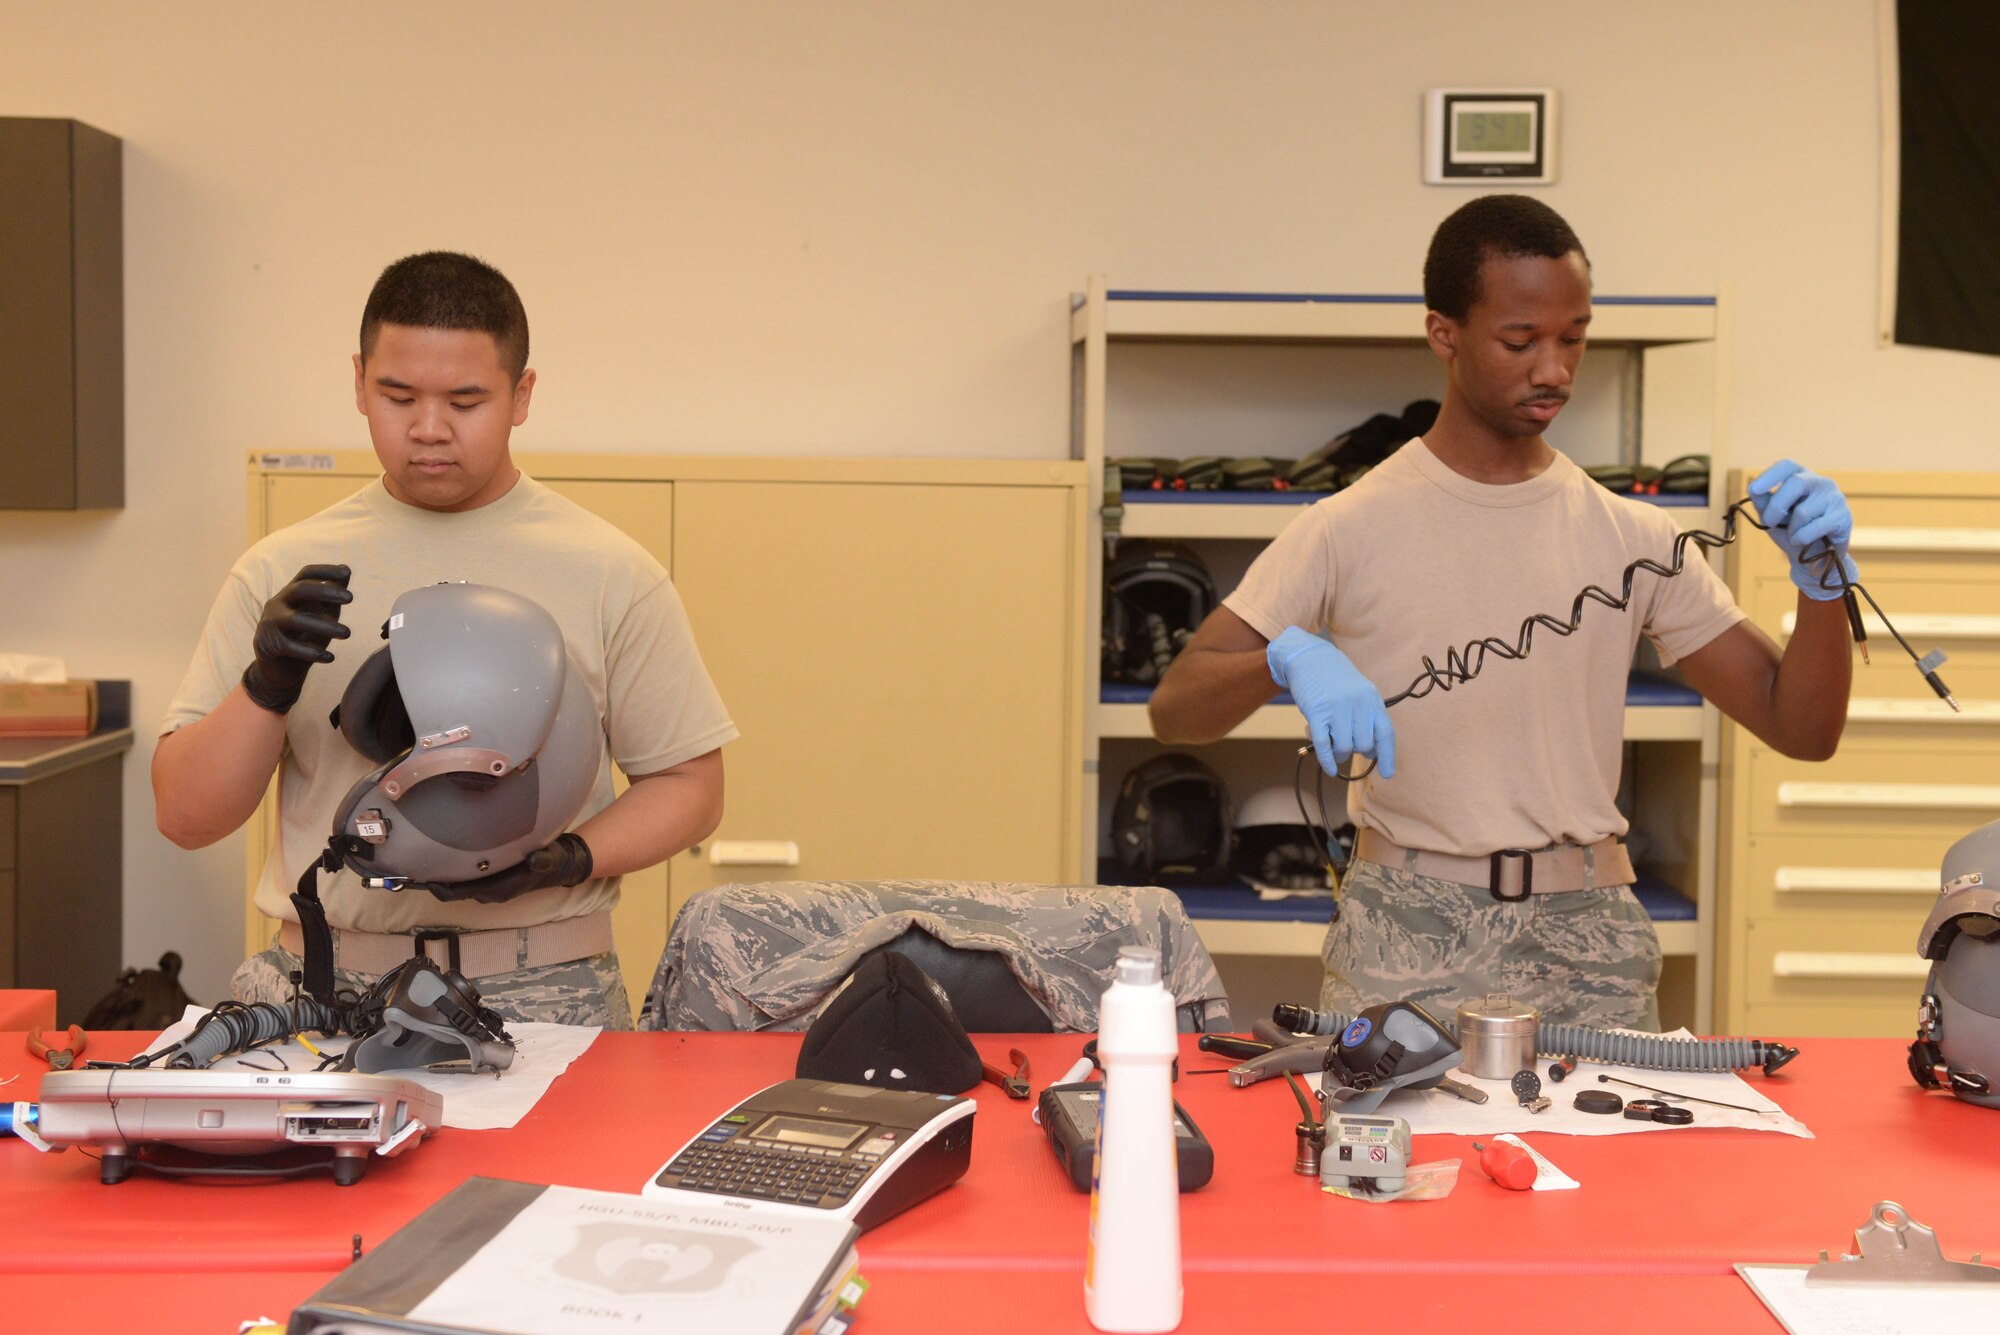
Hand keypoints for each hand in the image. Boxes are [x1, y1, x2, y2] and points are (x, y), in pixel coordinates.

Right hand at [241, 564, 352, 712]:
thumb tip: (346, 569)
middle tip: (350, 598)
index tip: (346, 572)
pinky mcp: (267, 645)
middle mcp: (277, 604)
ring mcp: (270, 624)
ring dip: (324, 626)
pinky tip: (330, 658)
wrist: (281, 669)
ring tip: (347, 633)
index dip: (324, 570)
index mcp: (290, 594)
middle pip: (298, 590)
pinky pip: (290, 647)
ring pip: (295, 619)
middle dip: (324, 592)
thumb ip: (332, 595)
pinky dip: (312, 653)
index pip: (305, 575)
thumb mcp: (321, 614)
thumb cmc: (305, 636)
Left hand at [420, 833, 594, 904]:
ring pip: (458, 883)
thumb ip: (541, 861)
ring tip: (426, 855)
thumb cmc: (551, 863)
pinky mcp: (490, 877)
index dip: (438, 887)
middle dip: (434, 879)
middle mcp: (489, 891)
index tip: (421, 876)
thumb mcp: (548, 860)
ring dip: (443, 874)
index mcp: (497, 890)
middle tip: (415, 862)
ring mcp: (489, 885)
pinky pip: (465, 876)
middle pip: (452, 890)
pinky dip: (453, 869)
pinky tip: (447, 852)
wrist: (560, 866)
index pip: (458, 894)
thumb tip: (536, 860)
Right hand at [1267, 626, 1394, 778]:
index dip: (1388, 756)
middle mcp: (1357, 704)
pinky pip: (1324, 745)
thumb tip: (1370, 752)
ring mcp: (1336, 709)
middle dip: (1357, 751)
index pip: (1385, 733)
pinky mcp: (1316, 713)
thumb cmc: (1335, 679)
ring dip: (1340, 754)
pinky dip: (1327, 761)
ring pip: (1344, 747)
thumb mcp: (1359, 692)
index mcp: (1372, 699)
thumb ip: (1366, 718)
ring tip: (1335, 747)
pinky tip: (1329, 769)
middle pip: (1363, 744)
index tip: (1388, 774)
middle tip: (1349, 746)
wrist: (1309, 657)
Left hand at [1749, 461, 1856, 599]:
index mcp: (1800, 477)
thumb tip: (1753, 489)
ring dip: (1792, 530)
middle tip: (1769, 522)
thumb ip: (1763, 502)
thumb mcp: (1773, 516)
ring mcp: (1834, 497)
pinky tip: (1805, 542)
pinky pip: (1815, 528)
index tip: (1754, 489)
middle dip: (1777, 505)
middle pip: (1797, 482)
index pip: (1786, 466)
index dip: (1770, 475)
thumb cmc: (1791, 531)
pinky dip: (1802, 539)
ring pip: (1803, 511)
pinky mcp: (1843, 516)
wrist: (1814, 556)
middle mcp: (1820, 482)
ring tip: (1796, 536)